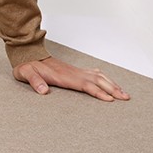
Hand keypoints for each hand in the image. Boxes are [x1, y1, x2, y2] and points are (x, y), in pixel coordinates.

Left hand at [14, 56, 129, 101]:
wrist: (27, 53)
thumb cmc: (27, 66)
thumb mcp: (26, 73)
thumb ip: (34, 81)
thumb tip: (43, 91)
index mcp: (63, 76)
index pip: (85, 84)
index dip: (97, 92)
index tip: (110, 99)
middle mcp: (72, 72)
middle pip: (97, 80)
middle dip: (112, 89)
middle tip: (126, 98)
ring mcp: (74, 70)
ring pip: (98, 76)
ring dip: (111, 83)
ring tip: (123, 92)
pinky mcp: (73, 70)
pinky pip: (93, 73)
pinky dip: (104, 78)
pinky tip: (108, 81)